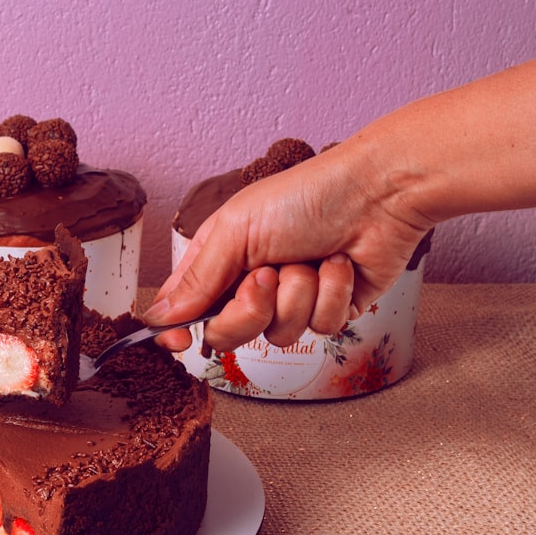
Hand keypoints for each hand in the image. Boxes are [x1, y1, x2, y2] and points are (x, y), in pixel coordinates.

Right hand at [145, 145, 431, 352]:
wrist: (377, 194)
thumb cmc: (304, 196)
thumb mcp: (237, 229)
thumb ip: (197, 279)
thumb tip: (158, 317)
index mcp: (220, 260)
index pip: (183, 309)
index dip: (176, 330)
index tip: (179, 340)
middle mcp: (252, 285)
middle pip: (228, 334)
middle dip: (249, 310)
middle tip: (265, 276)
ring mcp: (292, 300)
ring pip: (278, 335)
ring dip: (297, 294)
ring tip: (310, 258)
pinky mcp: (332, 310)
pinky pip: (321, 327)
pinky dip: (331, 293)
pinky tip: (339, 263)